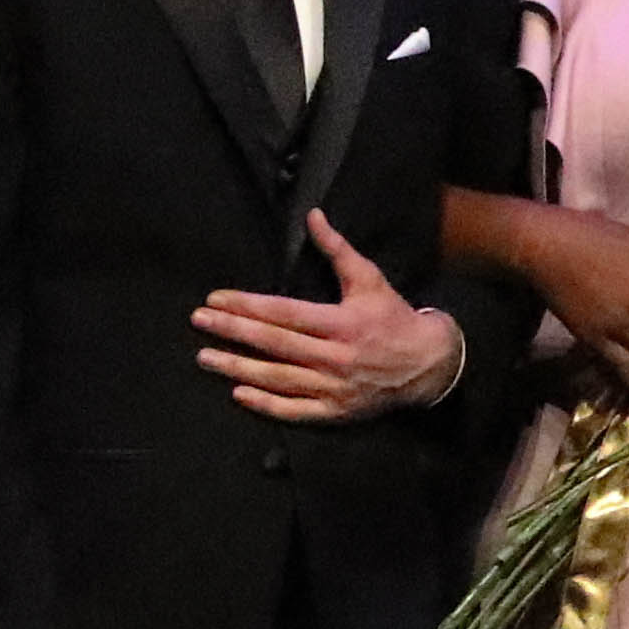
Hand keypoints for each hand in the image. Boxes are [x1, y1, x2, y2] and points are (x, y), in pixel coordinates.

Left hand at [190, 210, 463, 424]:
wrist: (429, 364)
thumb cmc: (393, 317)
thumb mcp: (369, 279)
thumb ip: (337, 249)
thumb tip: (313, 216)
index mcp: (343, 323)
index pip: (284, 313)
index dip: (247, 306)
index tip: (215, 300)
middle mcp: (336, 356)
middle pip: (275, 344)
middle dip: (233, 332)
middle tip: (199, 322)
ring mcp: (335, 387)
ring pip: (279, 378)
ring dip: (238, 368)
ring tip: (206, 358)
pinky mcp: (337, 411)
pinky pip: (296, 410)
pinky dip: (267, 404)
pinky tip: (239, 394)